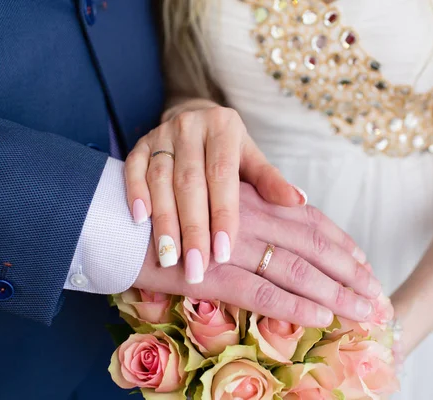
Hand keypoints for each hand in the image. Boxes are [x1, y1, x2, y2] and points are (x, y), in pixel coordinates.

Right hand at [124, 101, 306, 282]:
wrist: (193, 119)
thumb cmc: (227, 150)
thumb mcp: (250, 159)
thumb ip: (269, 181)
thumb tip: (299, 201)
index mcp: (224, 127)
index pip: (223, 175)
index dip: (223, 214)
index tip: (224, 253)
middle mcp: (191, 126)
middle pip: (190, 182)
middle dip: (192, 228)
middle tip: (195, 268)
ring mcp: (161, 134)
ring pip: (160, 179)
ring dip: (163, 221)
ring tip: (168, 258)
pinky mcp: (139, 144)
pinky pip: (133, 168)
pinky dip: (135, 193)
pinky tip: (139, 220)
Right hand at [133, 183, 380, 325]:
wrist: (116, 220)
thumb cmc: (167, 212)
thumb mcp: (211, 202)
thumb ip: (249, 207)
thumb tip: (287, 212)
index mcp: (252, 198)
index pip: (309, 221)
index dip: (342, 243)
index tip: (366, 265)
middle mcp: (250, 216)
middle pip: (313, 246)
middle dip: (351, 272)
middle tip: (379, 296)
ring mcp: (233, 245)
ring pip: (297, 270)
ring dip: (336, 293)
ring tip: (366, 312)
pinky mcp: (214, 274)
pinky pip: (262, 293)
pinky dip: (295, 307)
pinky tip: (321, 318)